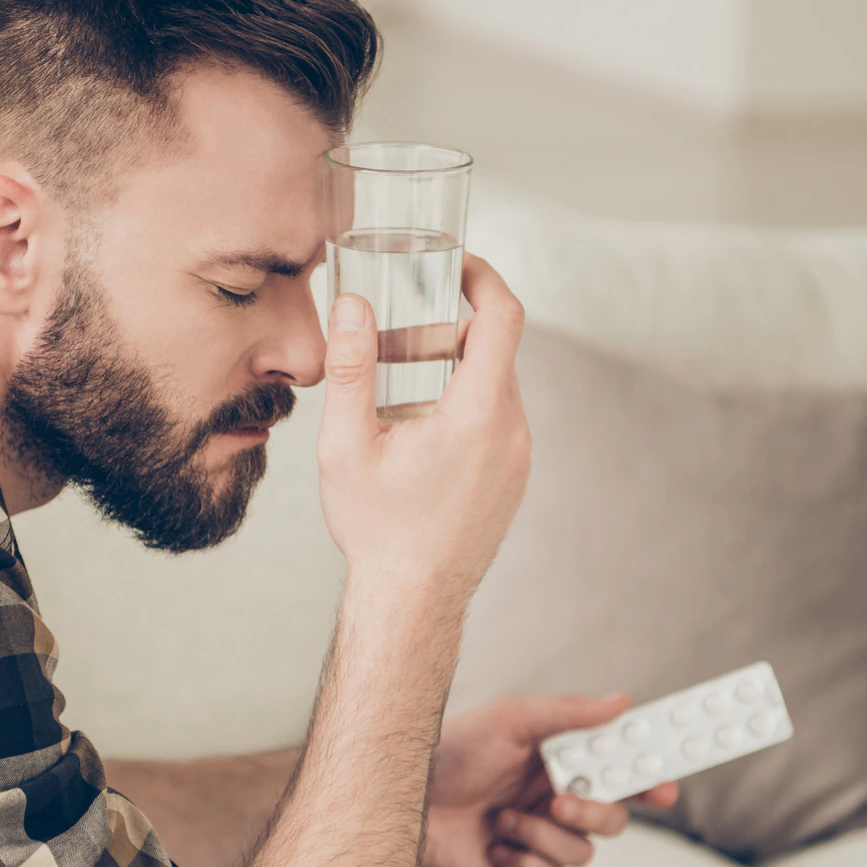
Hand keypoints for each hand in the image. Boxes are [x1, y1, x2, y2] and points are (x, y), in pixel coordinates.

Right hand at [316, 254, 530, 601]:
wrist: (411, 601)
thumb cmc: (378, 529)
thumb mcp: (347, 444)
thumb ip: (350, 367)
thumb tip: (350, 305)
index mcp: (477, 413)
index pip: (503, 317)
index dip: (483, 277)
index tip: (455, 264)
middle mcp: (511, 431)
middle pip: (494, 351)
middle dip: (448, 331)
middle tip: (396, 337)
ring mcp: (519, 459)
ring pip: (495, 388)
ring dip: (453, 373)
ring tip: (398, 393)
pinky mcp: (514, 480)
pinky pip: (497, 422)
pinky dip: (464, 409)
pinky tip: (417, 435)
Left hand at [422, 693, 680, 866]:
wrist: (403, 796)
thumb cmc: (453, 749)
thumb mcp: (511, 720)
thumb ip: (570, 714)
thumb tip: (622, 701)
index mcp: (560, 766)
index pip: (619, 776)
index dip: (649, 783)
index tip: (666, 789)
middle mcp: (554, 803)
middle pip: (612, 821)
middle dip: (595, 813)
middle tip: (560, 800)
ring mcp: (536, 840)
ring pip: (581, 854)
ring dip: (543, 836)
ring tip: (502, 819)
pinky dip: (526, 865)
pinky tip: (495, 846)